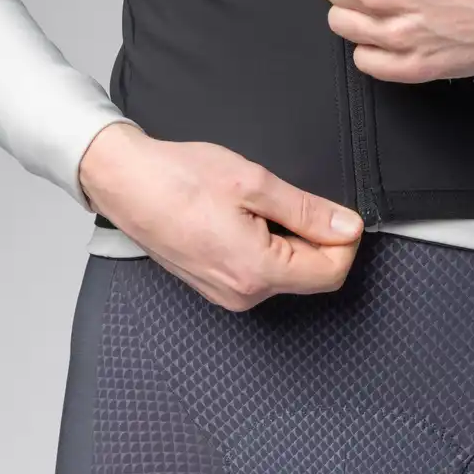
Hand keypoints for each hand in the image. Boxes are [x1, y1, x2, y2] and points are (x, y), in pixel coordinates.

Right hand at [78, 123, 363, 310]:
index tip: (336, 212)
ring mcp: (228, 294)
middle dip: (316, 238)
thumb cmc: (178, 179)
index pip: (332, 272)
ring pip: (288, 273)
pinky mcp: (217, 286)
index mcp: (256, 271)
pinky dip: (268, 246)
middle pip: (312, 275)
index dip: (344, 239)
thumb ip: (308, 211)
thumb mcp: (254, 183)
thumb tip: (347, 227)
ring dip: (289, 240)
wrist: (125, 182)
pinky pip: (262, 272)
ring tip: (255, 207)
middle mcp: (243, 294)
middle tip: (286, 201)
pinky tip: (243, 219)